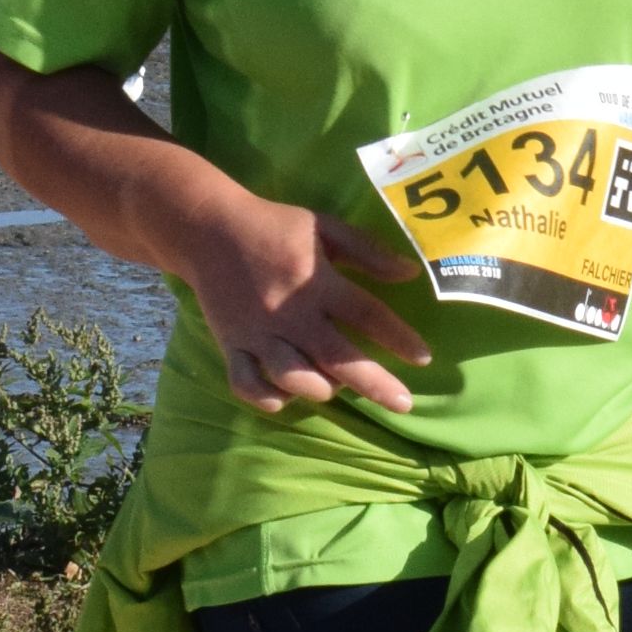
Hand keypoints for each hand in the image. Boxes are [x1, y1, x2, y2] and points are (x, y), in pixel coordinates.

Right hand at [189, 192, 432, 416]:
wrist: (207, 228)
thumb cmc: (274, 227)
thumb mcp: (324, 227)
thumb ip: (367, 250)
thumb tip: (410, 274)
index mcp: (315, 282)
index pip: (366, 314)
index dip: (398, 338)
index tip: (424, 358)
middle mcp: (289, 313)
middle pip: (337, 357)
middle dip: (375, 385)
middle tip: (404, 404)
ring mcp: (257, 333)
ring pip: (293, 378)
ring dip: (322, 388)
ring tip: (337, 385)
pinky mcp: (231, 345)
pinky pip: (247, 385)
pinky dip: (269, 397)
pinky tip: (288, 394)